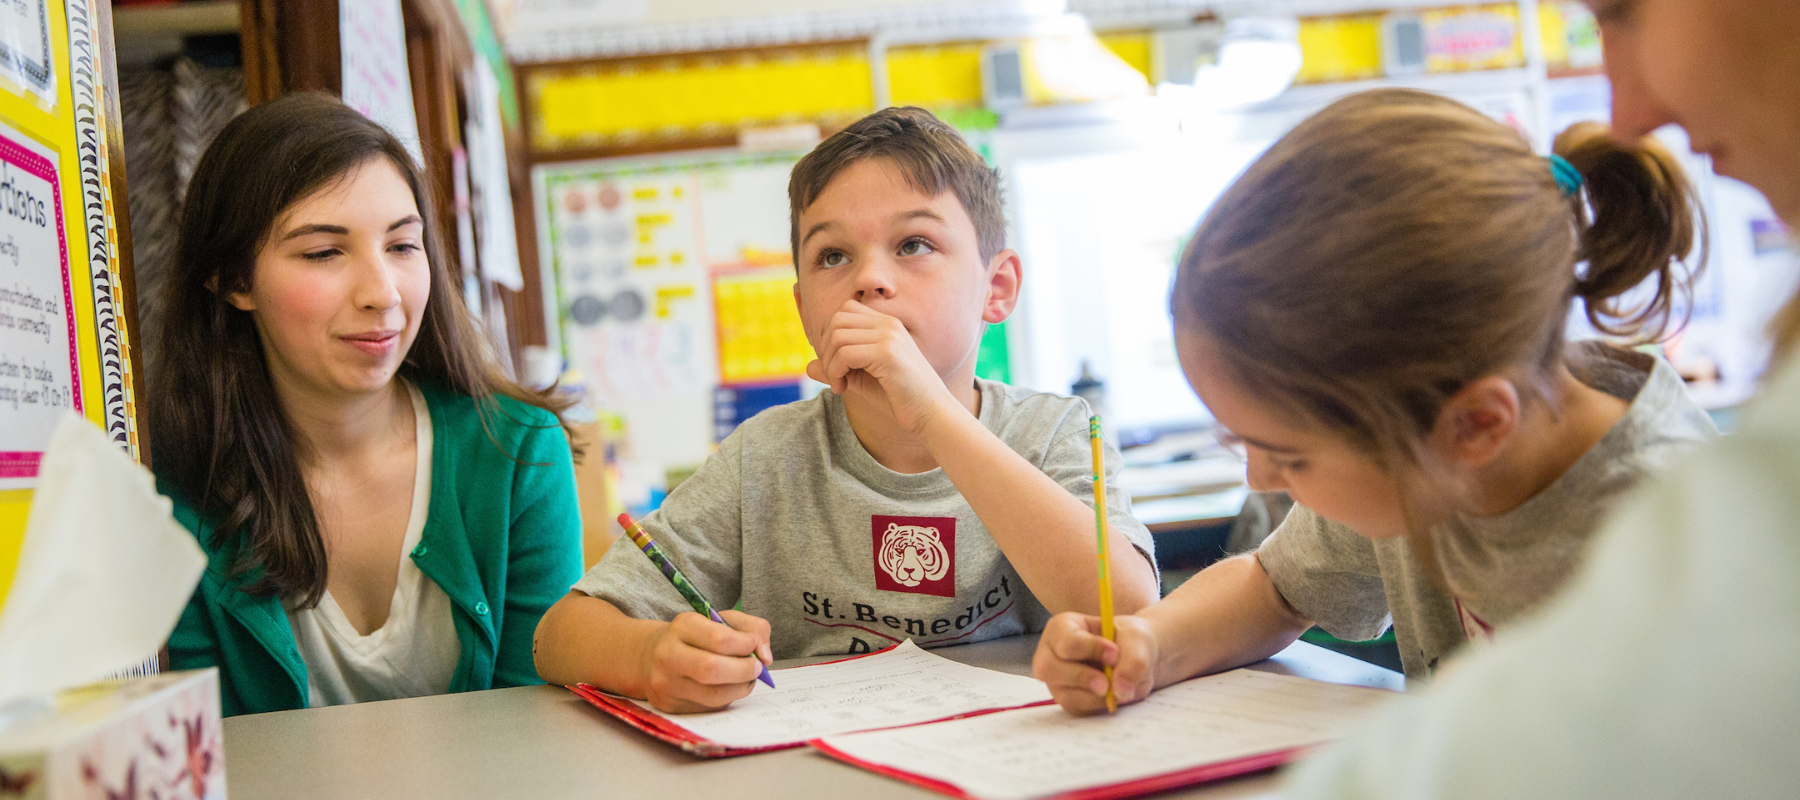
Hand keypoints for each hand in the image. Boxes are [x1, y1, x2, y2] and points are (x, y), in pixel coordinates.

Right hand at [639, 610, 772, 712]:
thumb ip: (752, 628)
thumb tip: (766, 657)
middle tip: (756, 667)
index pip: (720, 639)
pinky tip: (729, 687)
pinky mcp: (669, 705)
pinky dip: (727, 698)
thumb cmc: (694, 637)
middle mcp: (668, 655)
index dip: (746, 644)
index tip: (753, 645)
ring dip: (741, 687)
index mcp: (682, 626)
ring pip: (714, 695)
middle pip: (713, 669)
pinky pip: (709, 707)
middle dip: (745, 670)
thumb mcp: (721, 619)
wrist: (649, 657)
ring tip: (746, 678)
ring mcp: (666, 684)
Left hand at [806, 299, 956, 434]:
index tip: (835, 363)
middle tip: (834, 375)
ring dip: (830, 364)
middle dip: (826, 348)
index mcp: (886, 324)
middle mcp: (888, 324)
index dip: (829, 335)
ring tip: (840, 384)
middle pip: (836, 320)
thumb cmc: (900, 398)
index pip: (845, 310)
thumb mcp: (862, 380)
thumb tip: (808, 366)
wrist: (932, 414)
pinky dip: (835, 372)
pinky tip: (843, 388)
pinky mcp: (887, 353)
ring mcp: (889, 336)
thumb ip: (838, 369)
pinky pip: (844, 355)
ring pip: (837, 337)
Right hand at [1032, 612, 1157, 714]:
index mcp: (1062, 628)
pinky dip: (1096, 706)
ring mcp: (1056, 680)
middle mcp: (1051, 654)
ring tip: (1115, 688)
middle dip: (1082, 677)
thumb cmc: (1128, 640)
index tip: (1115, 654)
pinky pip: (1075, 708)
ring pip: (1062, 693)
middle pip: (1050, 668)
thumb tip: (1120, 690)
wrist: (1134, 658)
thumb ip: (1133, 660)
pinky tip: (1109, 696)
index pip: (1066, 641)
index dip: (1091, 649)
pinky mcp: (1067, 699)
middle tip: (1107, 683)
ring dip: (1092, 696)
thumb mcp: (1137, 639)